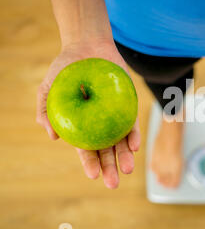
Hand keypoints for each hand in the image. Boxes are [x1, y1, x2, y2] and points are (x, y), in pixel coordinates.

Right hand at [36, 39, 140, 188]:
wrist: (87, 46)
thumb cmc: (65, 69)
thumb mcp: (49, 88)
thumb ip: (46, 111)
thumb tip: (53, 137)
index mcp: (82, 126)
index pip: (86, 149)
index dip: (90, 163)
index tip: (94, 175)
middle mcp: (100, 125)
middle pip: (106, 151)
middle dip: (110, 168)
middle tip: (113, 183)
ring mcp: (115, 116)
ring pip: (121, 141)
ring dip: (125, 156)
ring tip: (127, 169)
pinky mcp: (127, 105)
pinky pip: (131, 122)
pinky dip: (133, 134)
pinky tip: (134, 145)